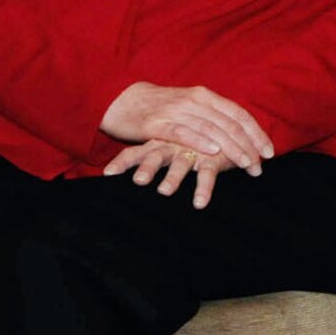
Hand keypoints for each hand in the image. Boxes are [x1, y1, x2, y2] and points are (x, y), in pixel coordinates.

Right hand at [100, 82, 273, 172]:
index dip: (256, 133)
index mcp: (206, 96)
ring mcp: (176, 111)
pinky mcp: (157, 123)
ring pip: (211, 129)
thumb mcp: (190, 106)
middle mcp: (195, 101)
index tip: (269, 152)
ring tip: (245, 164)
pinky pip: (182, 132)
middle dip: (248, 146)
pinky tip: (213, 153)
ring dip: (231, 149)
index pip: (239, 114)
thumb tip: (239, 133)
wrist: (122, 100)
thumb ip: (212, 117)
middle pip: (229, 124)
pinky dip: (200, 142)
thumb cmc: (160, 106)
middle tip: (259, 167)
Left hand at [104, 139, 235, 207]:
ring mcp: (194, 150)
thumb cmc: (191, 142)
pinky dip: (203, 188)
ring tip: (164, 191)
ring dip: (172, 177)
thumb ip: (152, 156)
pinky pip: (208, 174)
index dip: (122, 162)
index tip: (108, 174)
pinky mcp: (214, 158)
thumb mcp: (168, 146)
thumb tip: (125, 176)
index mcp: (159, 142)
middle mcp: (173, 145)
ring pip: (181, 164)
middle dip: (146, 167)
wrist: (228, 131)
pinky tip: (199, 204)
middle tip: (138, 180)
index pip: (136, 151)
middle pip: (156, 155)